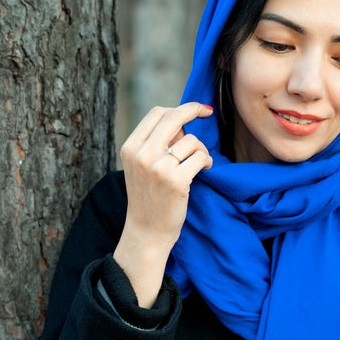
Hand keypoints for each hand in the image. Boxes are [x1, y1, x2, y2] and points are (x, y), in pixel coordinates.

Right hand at [114, 103, 213, 306]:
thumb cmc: (150, 198)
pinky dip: (207, 161)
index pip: (157, 113)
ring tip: (200, 162)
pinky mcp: (176, 181)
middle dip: (194, 110)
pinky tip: (204, 169)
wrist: (147, 232)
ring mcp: (158, 167)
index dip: (179, 107)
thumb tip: (184, 122)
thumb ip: (157, 144)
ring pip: (191, 140)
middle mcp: (141, 154)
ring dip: (202, 149)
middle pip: (174, 117)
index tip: (195, 109)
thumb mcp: (142, 167)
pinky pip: (200, 157)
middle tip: (208, 112)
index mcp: (130, 148)